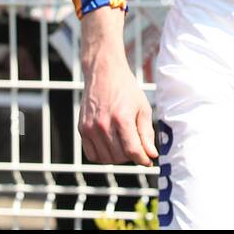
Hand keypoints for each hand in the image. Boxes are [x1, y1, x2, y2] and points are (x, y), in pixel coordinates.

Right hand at [79, 11, 157, 166]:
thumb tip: (151, 155)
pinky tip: (112, 146)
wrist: (104, 73)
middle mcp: (103, 125)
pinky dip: (103, 156)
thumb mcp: (143, 108)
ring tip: (126, 145)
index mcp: (121, 118)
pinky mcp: (82, 129)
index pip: (132, 150)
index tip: (149, 161)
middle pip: (119, 156)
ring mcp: (90, 128)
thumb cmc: (127, 89)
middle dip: (132, 156)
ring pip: (106, 158)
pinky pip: (92, 154)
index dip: (143, 159)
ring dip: (118, 157)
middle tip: (138, 148)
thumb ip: (146, 133)